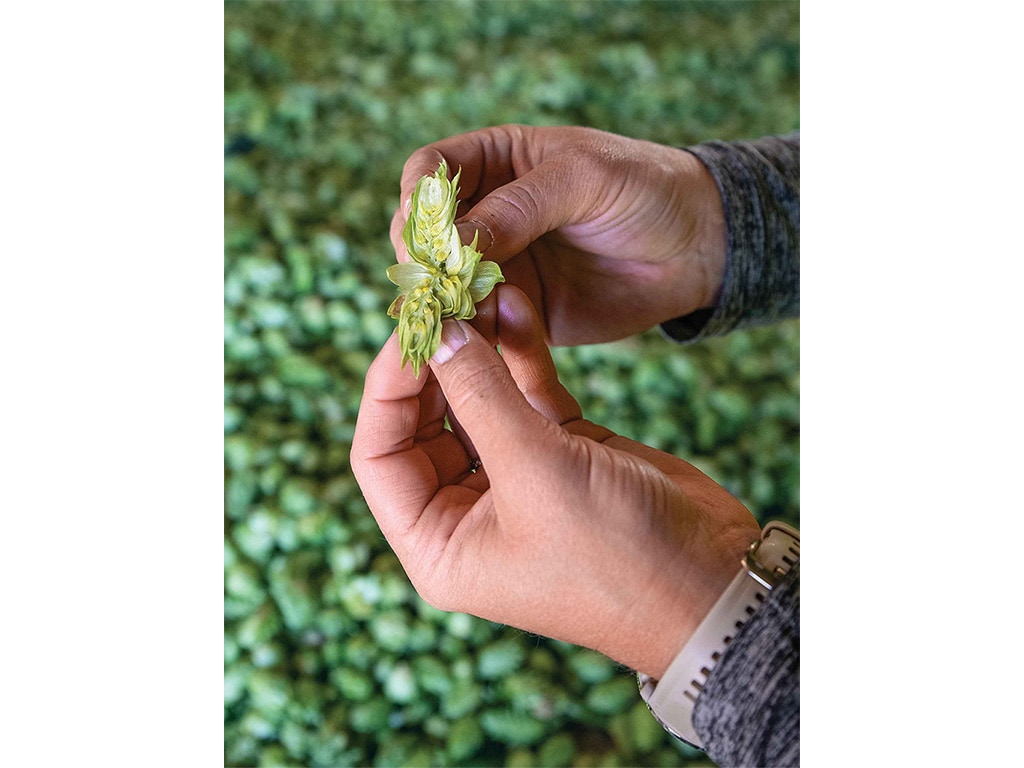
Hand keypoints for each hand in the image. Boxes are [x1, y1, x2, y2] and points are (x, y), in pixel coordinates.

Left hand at [351, 285, 757, 677]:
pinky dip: (521, 353)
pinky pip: (525, 393)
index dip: (386, 388)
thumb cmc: (615, 555)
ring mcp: (516, 478)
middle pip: (425, 420)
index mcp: (438, 542)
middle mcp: (467, 511)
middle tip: (444, 297)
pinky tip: (515, 304)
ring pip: (478, 399)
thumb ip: (482, 396)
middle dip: (435, 359)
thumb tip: (440, 333)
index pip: (379, 455)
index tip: (412, 329)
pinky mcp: (560, 451)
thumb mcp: (536, 473)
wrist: (712, 580)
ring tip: (480, 286)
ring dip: (479, 345)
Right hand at [390, 125, 726, 345]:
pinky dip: (477, 337)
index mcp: (494, 162)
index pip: (426, 173)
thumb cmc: (644, 189)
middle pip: (423, 238)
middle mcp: (486, 215)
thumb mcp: (583, 178)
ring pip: (445, 288)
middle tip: (441, 285)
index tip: (425, 234)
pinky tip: (486, 341)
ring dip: (446, 305)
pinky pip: (483, 327)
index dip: (416, 202)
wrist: (697, 248)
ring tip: (461, 320)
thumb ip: (517, 207)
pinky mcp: (520, 313)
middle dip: (425, 262)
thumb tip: (449, 245)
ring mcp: (500, 266)